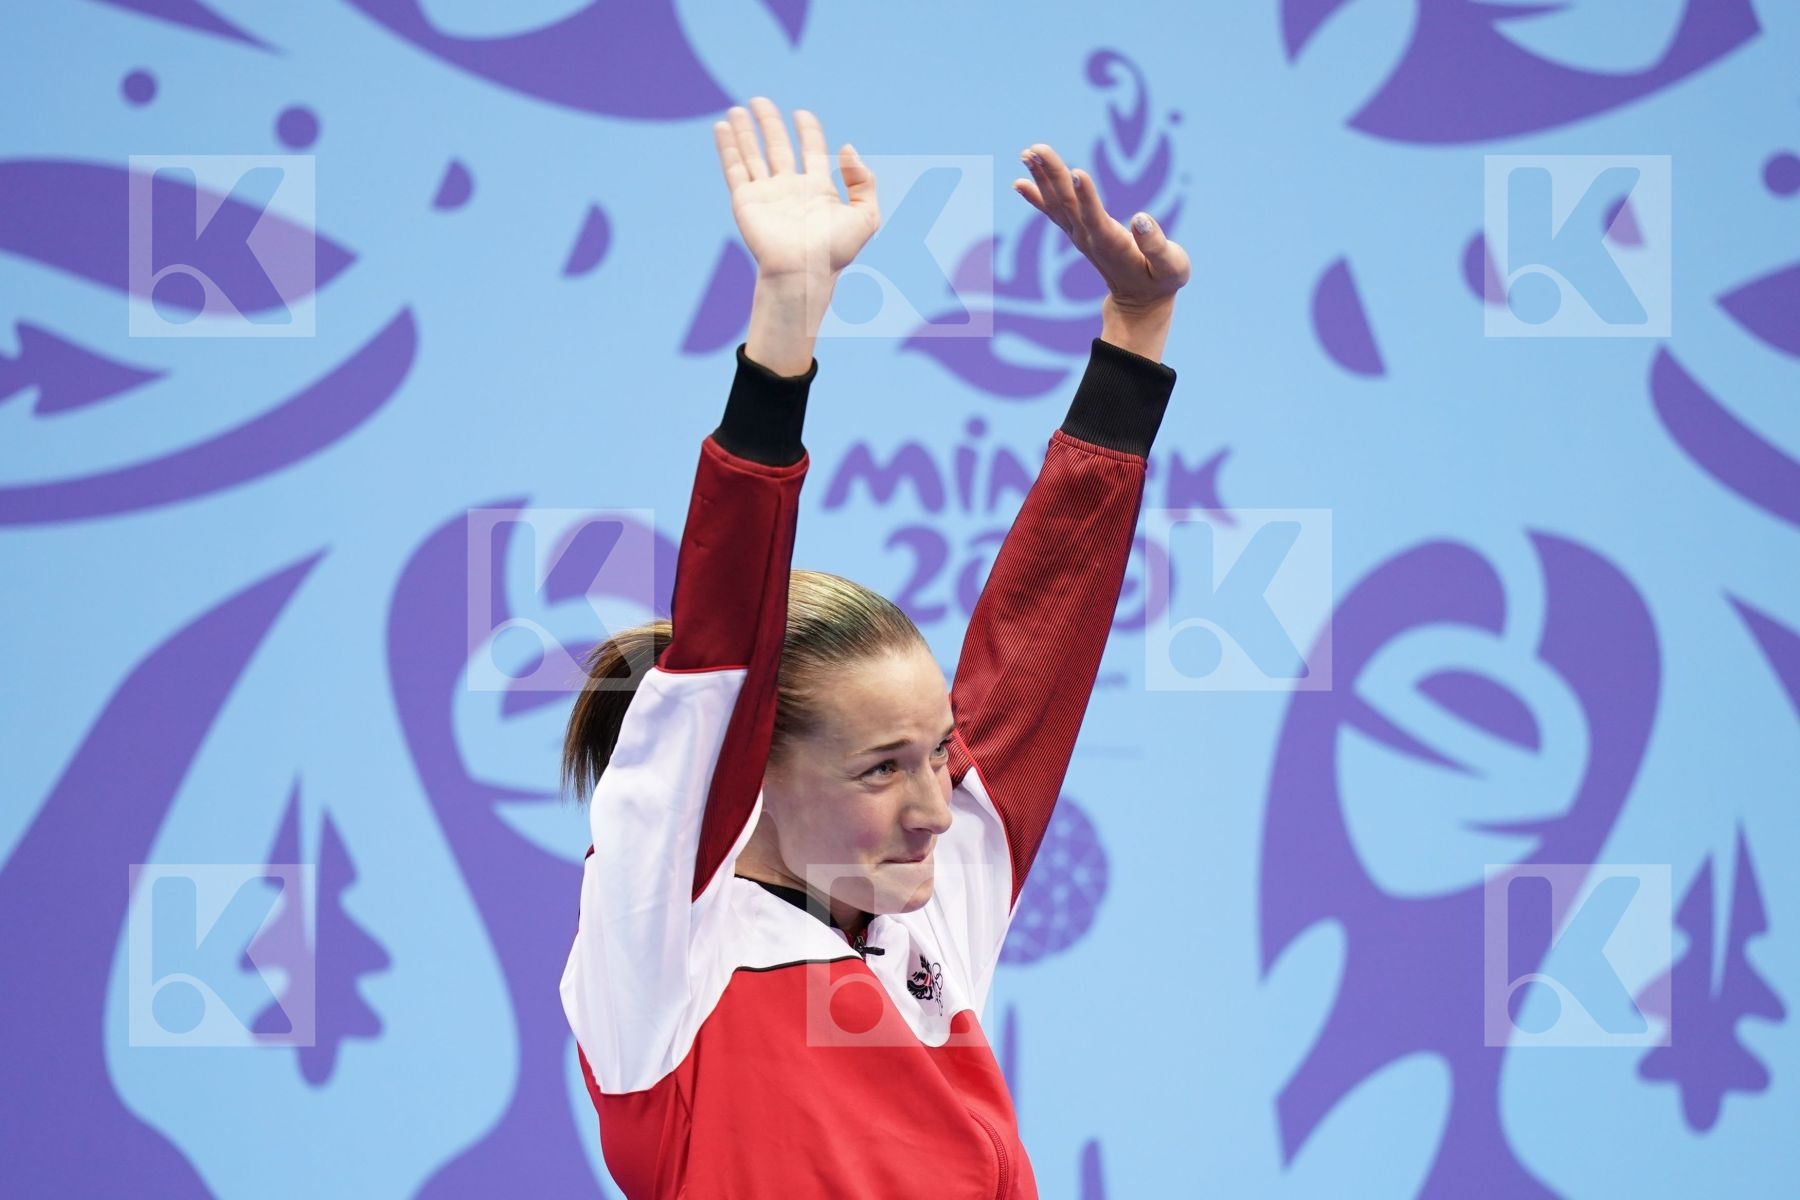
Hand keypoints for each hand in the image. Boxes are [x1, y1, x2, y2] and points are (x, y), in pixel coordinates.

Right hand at [713, 97, 880, 282]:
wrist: (802, 272)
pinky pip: (734, 168)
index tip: (801, 114)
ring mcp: (766, 194)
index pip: (812, 151)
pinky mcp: (746, 200)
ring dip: (744, 131)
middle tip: (759, 101)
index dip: (808, 131)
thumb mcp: (866, 216)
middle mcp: (790, 189)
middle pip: (778, 147)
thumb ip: (864, 181)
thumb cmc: (835, 252)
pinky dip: (727, 147)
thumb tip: (847, 148)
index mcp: (818, 190)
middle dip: (769, 124)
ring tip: (737, 109)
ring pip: (752, 155)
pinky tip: (722, 127)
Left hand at [1011, 142, 1190, 315]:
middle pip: (1068, 204)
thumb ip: (1156, 245)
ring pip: (1057, 204)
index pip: (1095, 218)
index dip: (1086, 197)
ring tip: (1026, 154)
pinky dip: (1036, 197)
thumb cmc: (1161, 280)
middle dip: (1053, 174)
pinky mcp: (1078, 233)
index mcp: (1112, 244)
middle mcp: (1089, 238)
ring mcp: (1080, 236)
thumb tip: (1141, 218)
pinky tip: (1019, 182)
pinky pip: (1054, 213)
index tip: (1076, 172)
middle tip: (1037, 149)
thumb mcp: (1171, 267)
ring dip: (1041, 178)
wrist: (1140, 301)